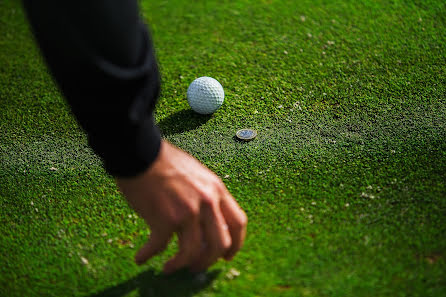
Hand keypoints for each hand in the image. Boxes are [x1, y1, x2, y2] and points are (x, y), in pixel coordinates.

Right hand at [116, 140, 246, 273]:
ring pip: (193, 252)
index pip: (238, 223)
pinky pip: (159, 247)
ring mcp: (187, 212)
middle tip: (197, 266)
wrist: (141, 153)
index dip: (236, 244)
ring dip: (180, 265)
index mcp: (217, 190)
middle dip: (209, 261)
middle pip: (220, 244)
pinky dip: (148, 255)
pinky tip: (141, 257)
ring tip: (169, 268)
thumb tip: (207, 223)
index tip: (227, 255)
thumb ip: (207, 196)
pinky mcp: (164, 218)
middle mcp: (206, 202)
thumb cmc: (165, 162)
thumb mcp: (198, 175)